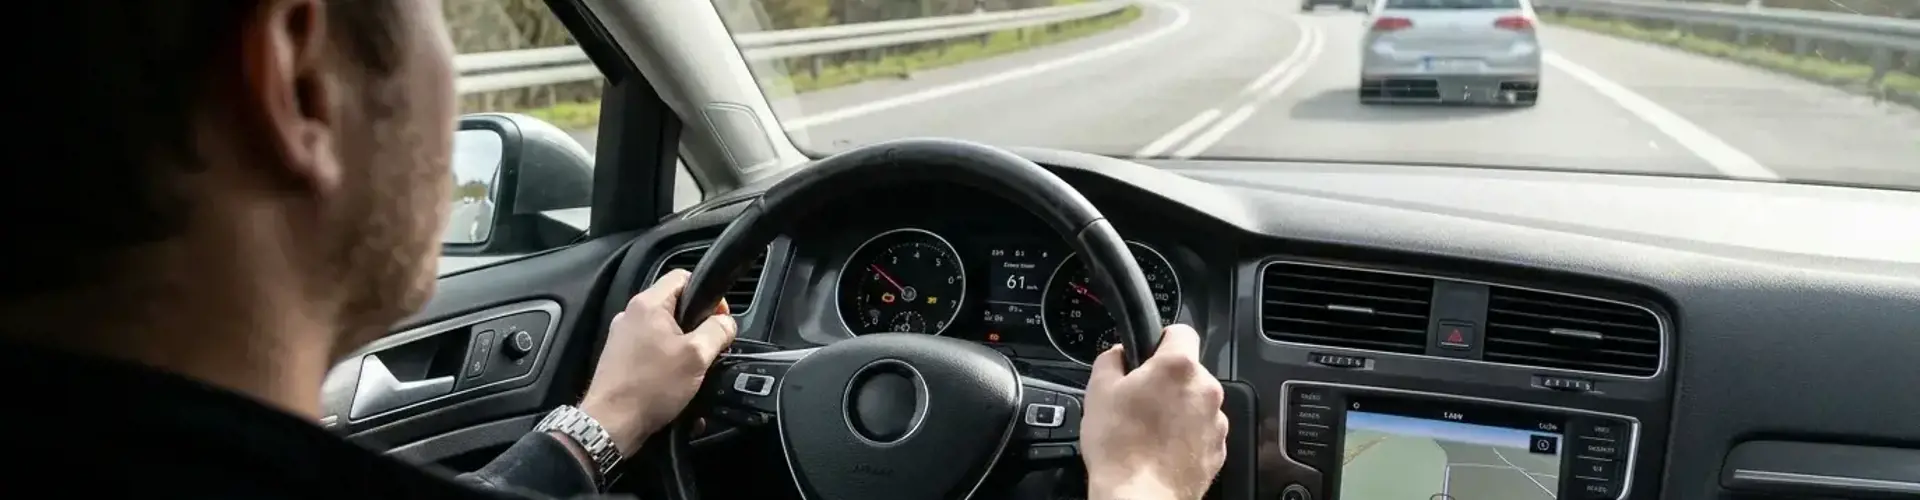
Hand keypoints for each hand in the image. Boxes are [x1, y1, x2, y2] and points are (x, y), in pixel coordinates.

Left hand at [579, 269, 736, 454]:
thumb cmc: (650, 388)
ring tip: (692, 371)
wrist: (612, 423)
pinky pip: (652, 352)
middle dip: (697, 326)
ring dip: (683, 348)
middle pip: (675, 306)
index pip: (683, 277)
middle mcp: (631, 315)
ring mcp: (623, 337)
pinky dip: (666, 363)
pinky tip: (675, 384)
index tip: (718, 318)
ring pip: (664, 331)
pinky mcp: (620, 359)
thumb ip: (718, 332)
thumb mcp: (697, 356)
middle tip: (708, 349)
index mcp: (648, 305)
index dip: (708, 294)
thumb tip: (727, 323)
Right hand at [1080, 324, 1227, 499]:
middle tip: (1139, 399)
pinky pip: (1202, 430)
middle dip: (1167, 380)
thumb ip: (1111, 359)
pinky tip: (1161, 448)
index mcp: (1179, 367)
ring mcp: (1216, 421)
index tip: (1149, 353)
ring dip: (1178, 409)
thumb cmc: (1120, 448)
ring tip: (1148, 429)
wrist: (1140, 496)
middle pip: (1189, 371)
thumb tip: (1118, 355)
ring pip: (1196, 402)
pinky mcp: (1218, 449)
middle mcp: (1206, 390)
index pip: (1181, 331)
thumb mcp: (1098, 390)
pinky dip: (1186, 435)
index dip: (1161, 340)